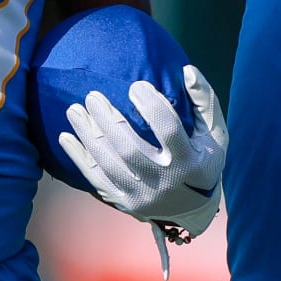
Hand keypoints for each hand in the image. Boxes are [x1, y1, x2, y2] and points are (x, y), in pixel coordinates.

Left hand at [56, 64, 226, 275]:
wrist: (193, 210)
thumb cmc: (203, 161)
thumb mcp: (214, 134)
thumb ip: (204, 101)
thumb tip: (187, 70)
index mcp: (188, 161)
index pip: (168, 130)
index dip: (151, 106)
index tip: (135, 86)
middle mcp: (164, 181)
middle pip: (130, 149)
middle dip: (108, 121)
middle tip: (92, 96)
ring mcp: (142, 195)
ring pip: (108, 164)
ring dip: (88, 135)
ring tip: (74, 110)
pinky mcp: (124, 203)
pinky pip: (96, 179)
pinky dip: (78, 157)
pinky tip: (65, 137)